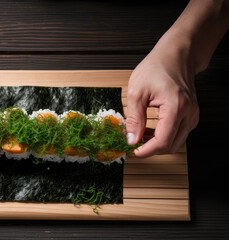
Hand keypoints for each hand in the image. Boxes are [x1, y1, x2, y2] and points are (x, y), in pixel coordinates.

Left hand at [125, 42, 199, 157]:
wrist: (176, 55)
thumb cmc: (157, 67)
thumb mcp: (137, 92)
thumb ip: (134, 118)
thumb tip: (131, 139)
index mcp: (176, 107)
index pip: (163, 142)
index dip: (146, 151)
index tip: (133, 151)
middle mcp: (189, 113)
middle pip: (171, 146)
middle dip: (151, 149)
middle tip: (133, 143)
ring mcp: (192, 115)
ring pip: (176, 142)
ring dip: (157, 144)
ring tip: (140, 136)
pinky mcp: (191, 114)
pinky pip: (179, 133)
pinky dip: (164, 137)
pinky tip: (150, 130)